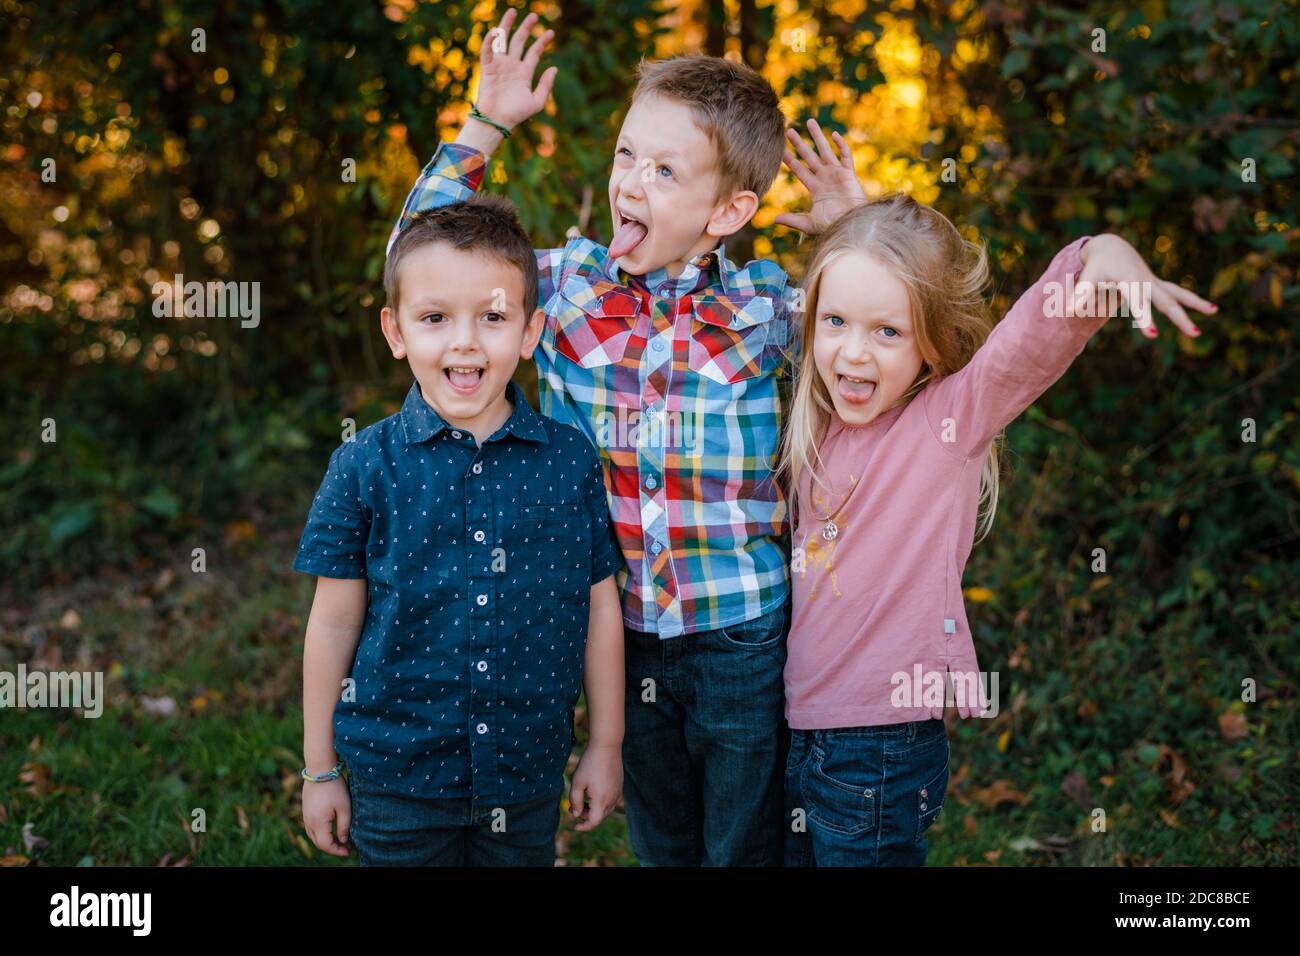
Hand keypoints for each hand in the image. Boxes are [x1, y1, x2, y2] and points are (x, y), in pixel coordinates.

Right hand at [302, 776, 351, 856]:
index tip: (349, 851)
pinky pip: (311, 828)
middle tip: (347, 847)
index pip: (326, 845)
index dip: (338, 851)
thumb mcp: (344, 807)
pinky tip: (331, 830)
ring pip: (314, 836)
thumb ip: (344, 826)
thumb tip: (343, 841)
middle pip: (319, 843)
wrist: (320, 770)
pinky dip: (321, 833)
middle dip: (332, 848)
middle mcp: (309, 822)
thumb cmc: (335, 788)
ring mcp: (305, 816)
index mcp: (318, 823)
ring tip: (340, 840)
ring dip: (326, 841)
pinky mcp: (306, 810)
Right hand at [475, 9, 556, 128]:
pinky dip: (490, 41)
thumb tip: (554, 68)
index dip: (542, 42)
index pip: (534, 53)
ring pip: (503, 40)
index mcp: (524, 73)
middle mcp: (512, 66)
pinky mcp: (487, 68)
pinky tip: (496, 31)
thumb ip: (546, 85)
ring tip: (513, 11)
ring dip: (507, 26)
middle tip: (535, 15)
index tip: (551, 32)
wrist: (497, 121)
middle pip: (519, 42)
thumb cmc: (516, 114)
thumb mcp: (536, 101)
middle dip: (527, 28)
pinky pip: (488, 51)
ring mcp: (499, 65)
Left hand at [568, 743, 621, 832]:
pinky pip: (610, 800)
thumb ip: (575, 801)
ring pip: (605, 809)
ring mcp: (618, 792)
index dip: (583, 827)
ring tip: (582, 798)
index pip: (593, 822)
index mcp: (601, 801)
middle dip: (586, 816)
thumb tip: (576, 814)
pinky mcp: (619, 786)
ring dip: (593, 809)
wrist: (607, 746)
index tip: (574, 827)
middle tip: (573, 807)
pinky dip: (600, 801)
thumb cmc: (590, 764)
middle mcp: (612, 799)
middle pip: (599, 817)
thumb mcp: (577, 782)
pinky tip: (592, 791)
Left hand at [775, 119, 867, 234]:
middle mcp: (825, 178)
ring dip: (818, 137)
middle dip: (799, 144)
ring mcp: (837, 174)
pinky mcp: (849, 174)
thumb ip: (793, 220)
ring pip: (825, 151)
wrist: (852, 226)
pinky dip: (841, 146)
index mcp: (815, 188)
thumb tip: (774, 220)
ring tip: (809, 121)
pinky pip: (845, 156)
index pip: (799, 170)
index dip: (789, 160)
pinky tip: (834, 135)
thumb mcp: (810, 223)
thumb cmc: (833, 226)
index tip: (779, 150)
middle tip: (788, 131)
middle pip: (809, 156)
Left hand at [1074, 234, 1216, 337]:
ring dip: (1195, 304)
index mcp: (1130, 281)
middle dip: (1179, 318)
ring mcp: (1154, 283)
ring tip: (1215, 312)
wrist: (1110, 248)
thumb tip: (1069, 311)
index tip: (1151, 334)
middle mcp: (1146, 281)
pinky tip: (1210, 308)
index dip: (1144, 317)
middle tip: (1194, 334)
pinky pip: (1178, 293)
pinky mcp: (1157, 285)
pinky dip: (1192, 300)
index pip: (1138, 303)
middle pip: (1166, 301)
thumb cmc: (1096, 265)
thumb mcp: (1086, 278)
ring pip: (1178, 295)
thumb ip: (1079, 295)